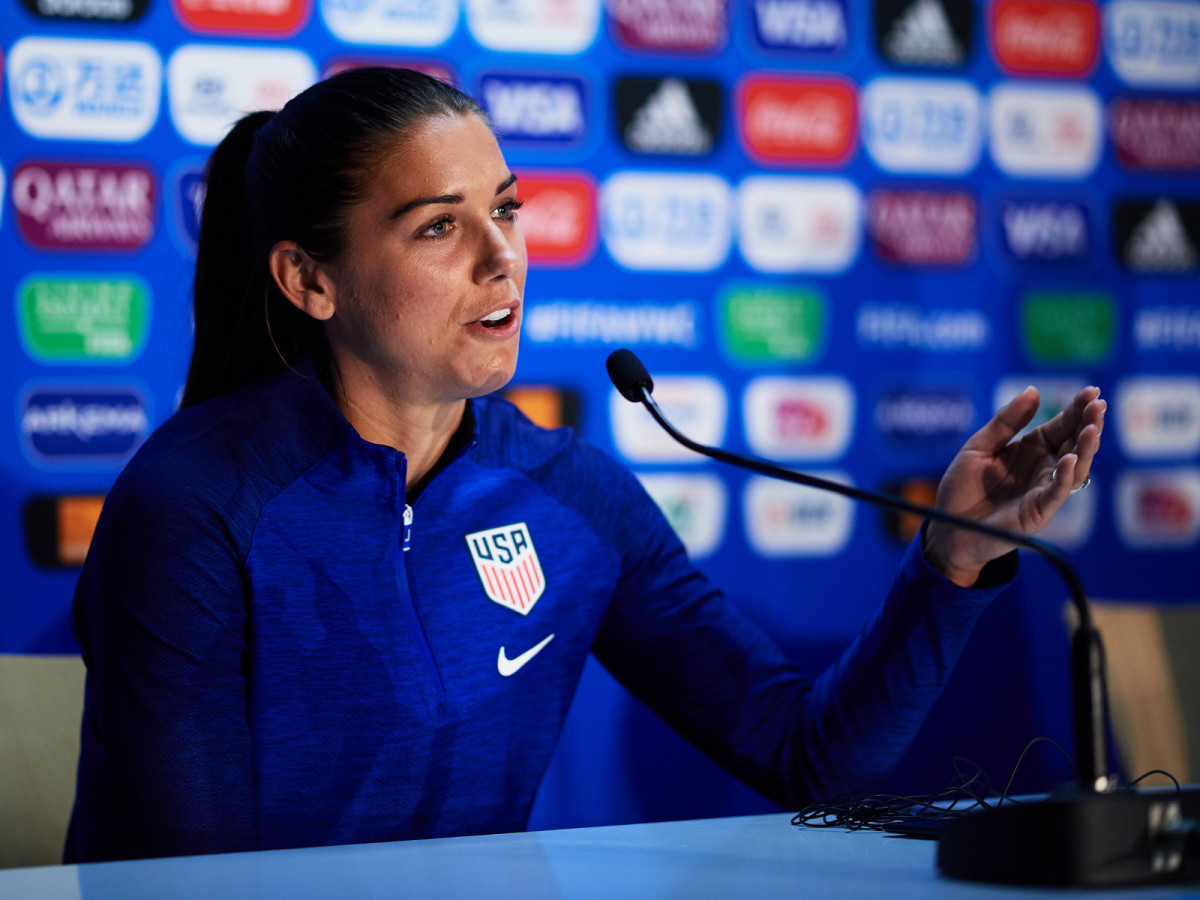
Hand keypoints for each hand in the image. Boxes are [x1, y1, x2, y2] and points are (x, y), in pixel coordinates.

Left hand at [923, 385, 1105, 586]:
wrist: (947, 526)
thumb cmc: (962, 487)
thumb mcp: (979, 447)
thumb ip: (1005, 422)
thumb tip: (1033, 390)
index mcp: (1031, 449)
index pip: (1061, 426)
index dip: (1076, 409)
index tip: (1091, 390)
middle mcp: (1043, 468)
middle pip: (1074, 443)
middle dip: (1088, 424)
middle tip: (1099, 404)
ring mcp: (1043, 490)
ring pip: (1074, 468)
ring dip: (1085, 448)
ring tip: (1092, 429)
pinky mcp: (1037, 513)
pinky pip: (1056, 494)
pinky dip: (1064, 477)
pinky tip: (1069, 459)